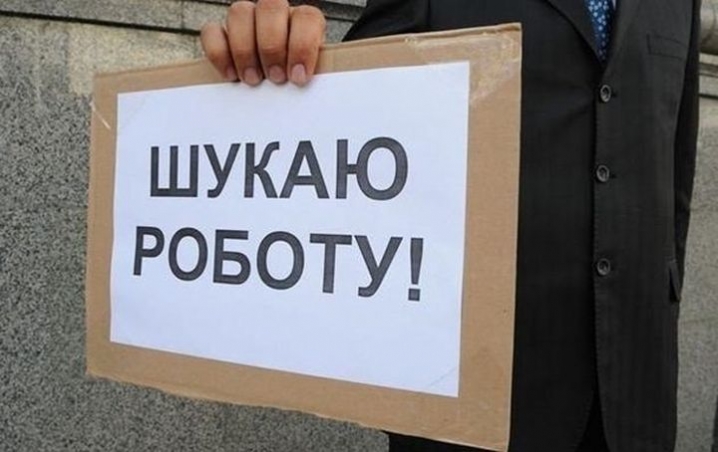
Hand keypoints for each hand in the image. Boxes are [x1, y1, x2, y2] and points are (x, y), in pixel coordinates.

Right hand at [201, 0, 326, 85]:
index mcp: (304, 22)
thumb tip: (305, 83)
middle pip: (271, 6)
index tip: (298, 77)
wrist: (277, 92)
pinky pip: (211, 30)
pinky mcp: (222, 34)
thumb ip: (311, 76)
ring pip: (239, 12)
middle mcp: (276, 14)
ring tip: (253, 79)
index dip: (302, 46)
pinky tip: (231, 75)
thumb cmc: (296, 82)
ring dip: (245, 49)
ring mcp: (248, 20)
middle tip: (276, 78)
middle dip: (272, 46)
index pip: (307, 17)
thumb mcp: (310, 79)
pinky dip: (218, 53)